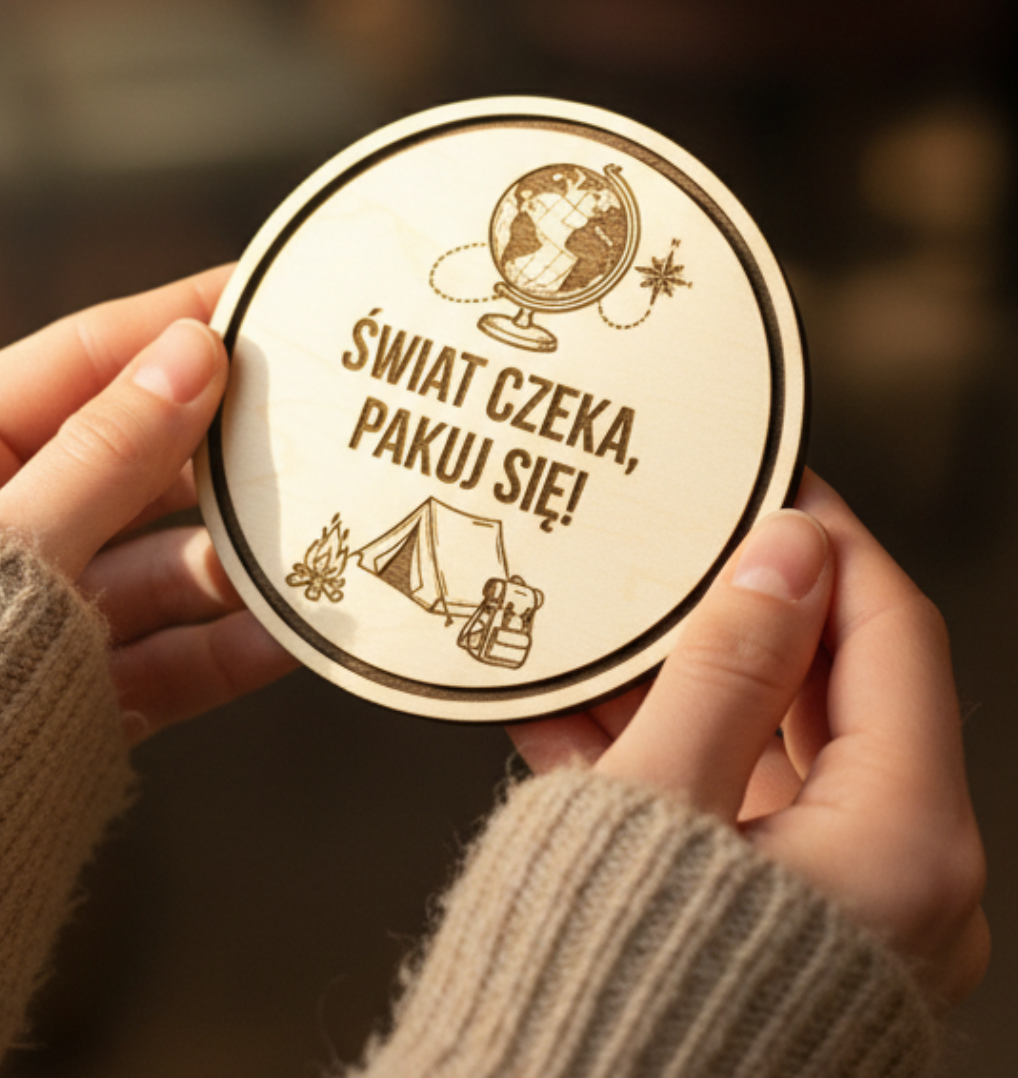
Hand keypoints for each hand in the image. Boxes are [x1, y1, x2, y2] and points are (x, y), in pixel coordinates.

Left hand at [0, 266, 295, 739]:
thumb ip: (104, 453)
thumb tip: (191, 354)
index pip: (76, 362)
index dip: (168, 324)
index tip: (252, 295)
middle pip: (133, 464)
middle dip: (219, 445)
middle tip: (310, 417)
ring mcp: (42, 615)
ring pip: (161, 566)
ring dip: (237, 556)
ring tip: (313, 535)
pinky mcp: (78, 694)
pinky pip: (166, 657)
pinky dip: (227, 645)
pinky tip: (288, 629)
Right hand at [509, 472, 987, 1006]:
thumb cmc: (610, 996)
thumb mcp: (660, 803)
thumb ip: (727, 669)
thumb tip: (789, 554)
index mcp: (900, 845)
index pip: (892, 637)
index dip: (834, 543)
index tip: (781, 480)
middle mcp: (893, 881)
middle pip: (830, 692)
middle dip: (743, 610)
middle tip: (681, 542)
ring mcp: (829, 906)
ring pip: (766, 749)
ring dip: (685, 683)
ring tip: (610, 625)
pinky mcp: (766, 925)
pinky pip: (724, 808)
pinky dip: (661, 756)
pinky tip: (576, 716)